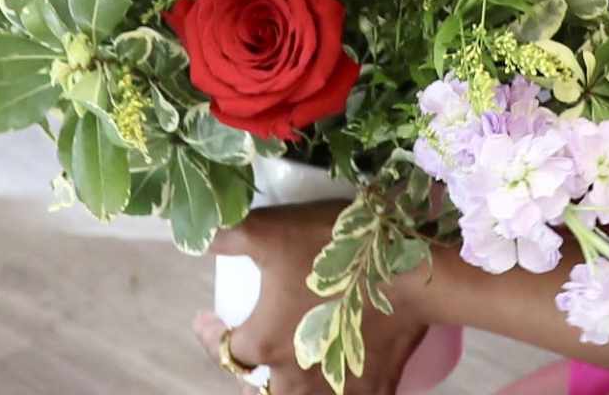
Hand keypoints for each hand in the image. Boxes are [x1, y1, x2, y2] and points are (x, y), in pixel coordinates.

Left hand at [202, 203, 431, 393]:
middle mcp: (294, 377)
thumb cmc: (335, 250)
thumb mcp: (270, 230)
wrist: (410, 269)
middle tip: (250, 356)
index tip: (205, 320)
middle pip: (261, 392)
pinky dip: (340, 394)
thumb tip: (198, 237)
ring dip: (289, 392)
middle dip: (250, 378)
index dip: (208, 335)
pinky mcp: (374, 389)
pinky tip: (339, 383)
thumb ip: (228, 235)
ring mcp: (336, 388)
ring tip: (288, 375)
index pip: (225, 350)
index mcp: (264, 343)